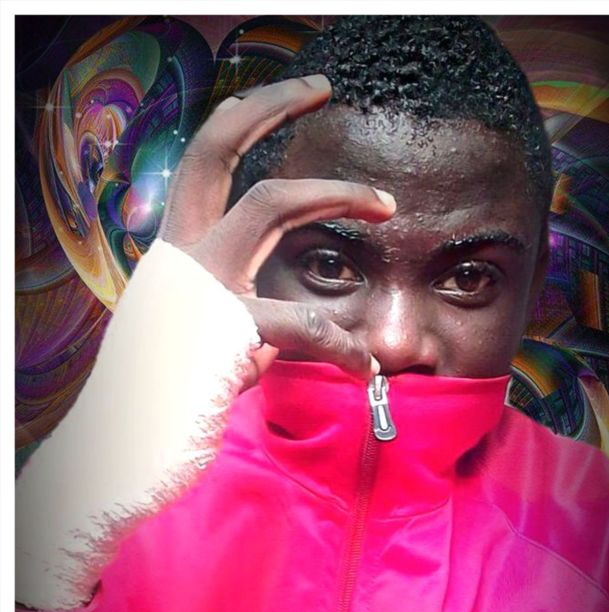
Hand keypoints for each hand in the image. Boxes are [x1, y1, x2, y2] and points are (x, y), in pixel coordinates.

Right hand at [158, 75, 394, 383]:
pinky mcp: (225, 324)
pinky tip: (363, 365)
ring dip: (337, 193)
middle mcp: (180, 253)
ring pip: (272, 201)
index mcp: (177, 255)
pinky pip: (304, 318)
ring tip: (387, 203)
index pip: (204, 167)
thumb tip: (290, 319)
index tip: (283, 102)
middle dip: (269, 104)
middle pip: (215, 147)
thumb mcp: (207, 338)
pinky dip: (342, 343)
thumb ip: (242, 312)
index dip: (241, 125)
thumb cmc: (177, 396)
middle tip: (320, 86)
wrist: (138, 445)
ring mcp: (198, 281)